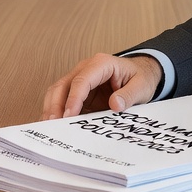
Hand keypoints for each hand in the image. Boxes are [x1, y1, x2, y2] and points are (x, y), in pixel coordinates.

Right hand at [41, 53, 162, 119]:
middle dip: (56, 105)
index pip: (82, 80)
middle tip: (53, 124)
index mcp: (101, 64)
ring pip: (57, 91)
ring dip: (52, 108)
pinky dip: (56, 112)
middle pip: (64, 85)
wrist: (140, 75)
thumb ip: (129, 95)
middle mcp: (86, 69)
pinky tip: (54, 126)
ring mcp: (80, 79)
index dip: (74, 98)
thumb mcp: (141, 86)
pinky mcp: (78, 92)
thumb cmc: (140, 78)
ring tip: (50, 128)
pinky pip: (62, 100)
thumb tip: (115, 104)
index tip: (69, 115)